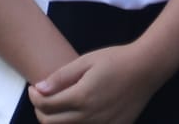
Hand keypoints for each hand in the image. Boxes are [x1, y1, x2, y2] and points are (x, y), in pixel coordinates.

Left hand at [28, 43, 162, 123]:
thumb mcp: (86, 61)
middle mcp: (89, 116)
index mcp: (81, 97)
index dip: (34, 97)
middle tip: (40, 99)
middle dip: (40, 111)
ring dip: (54, 121)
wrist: (145, 69)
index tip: (33, 88)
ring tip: (54, 107)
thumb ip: (61, 77)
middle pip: (52, 123)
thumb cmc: (115, 60)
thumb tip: (38, 89)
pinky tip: (74, 114)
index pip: (46, 105)